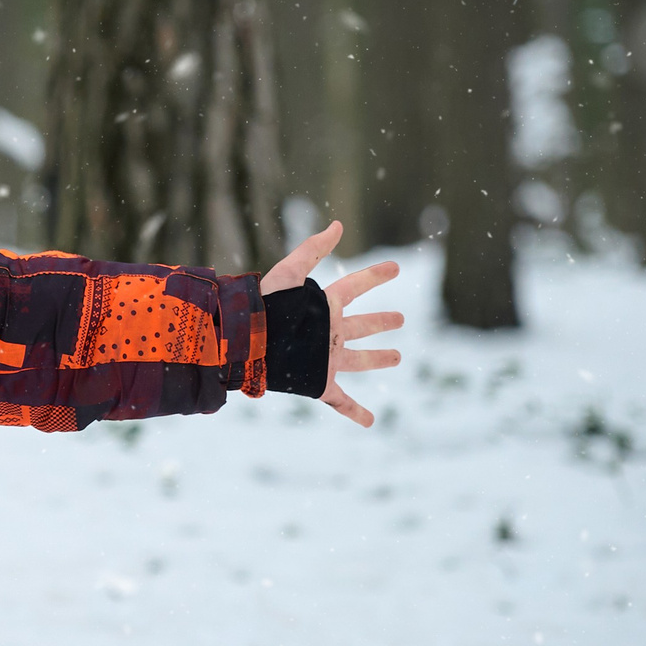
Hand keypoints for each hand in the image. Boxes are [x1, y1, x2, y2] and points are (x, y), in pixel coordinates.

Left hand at [260, 219, 402, 428]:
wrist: (245, 342)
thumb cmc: (265, 307)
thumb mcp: (289, 273)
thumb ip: (311, 250)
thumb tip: (338, 224)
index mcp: (322, 307)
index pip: (354, 288)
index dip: (375, 276)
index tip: (396, 267)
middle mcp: (327, 333)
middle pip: (360, 326)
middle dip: (380, 322)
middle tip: (401, 318)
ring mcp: (325, 360)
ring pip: (358, 360)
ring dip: (378, 358)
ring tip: (397, 357)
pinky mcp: (319, 382)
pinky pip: (341, 401)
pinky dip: (356, 413)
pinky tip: (371, 421)